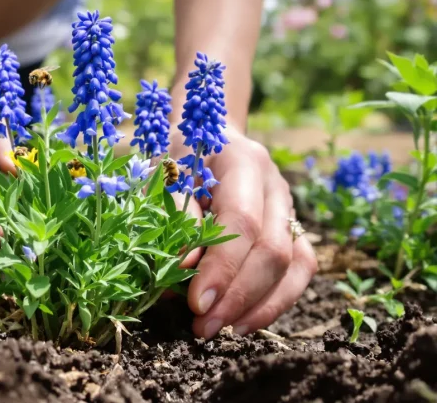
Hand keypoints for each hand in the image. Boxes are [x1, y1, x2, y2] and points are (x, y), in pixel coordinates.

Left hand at [173, 128, 316, 338]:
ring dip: (259, 306)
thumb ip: (175, 215)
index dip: (222, 267)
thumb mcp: (165, 173)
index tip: (196, 303)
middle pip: (273, 249)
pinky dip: (274, 302)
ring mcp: (290, 208)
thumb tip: (184, 268)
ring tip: (221, 331)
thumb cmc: (178, 156)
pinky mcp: (294, 229)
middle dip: (238, 296)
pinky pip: (299, 271)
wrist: (206, 135)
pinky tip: (243, 323)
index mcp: (243, 161)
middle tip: (202, 328)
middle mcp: (275, 185)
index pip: (242, 222)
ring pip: (294, 265)